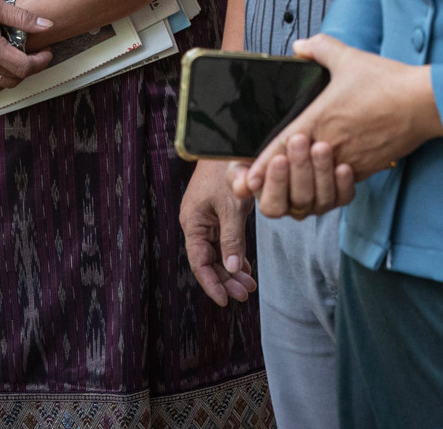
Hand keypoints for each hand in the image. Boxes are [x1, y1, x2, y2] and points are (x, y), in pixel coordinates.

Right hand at [180, 159, 257, 305]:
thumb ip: (232, 239)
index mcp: (193, 223)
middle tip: (245, 294)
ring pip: (218, 253)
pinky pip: (225, 240)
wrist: (229, 141)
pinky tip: (246, 267)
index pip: (200, 263)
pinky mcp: (219, 213)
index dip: (212, 284)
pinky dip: (235, 254)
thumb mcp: (231, 206)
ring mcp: (207, 218)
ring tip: (249, 285)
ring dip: (232, 269)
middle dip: (226, 280)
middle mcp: (197, 224)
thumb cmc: (226, 170)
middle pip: (209, 261)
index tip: (227, 301)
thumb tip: (231, 270)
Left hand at [231, 34, 440, 218]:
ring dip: (306, 184)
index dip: (262, 166)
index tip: (248, 179)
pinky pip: (342, 183)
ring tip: (296, 179)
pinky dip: (330, 183)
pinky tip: (326, 176)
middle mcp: (331, 143)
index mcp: (320, 118)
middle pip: (296, 175)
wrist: (424, 104)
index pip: (281, 148)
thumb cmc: (387, 81)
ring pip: (318, 186)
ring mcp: (350, 160)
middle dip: (280, 181)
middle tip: (265, 183)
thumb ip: (321, 48)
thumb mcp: (349, 56)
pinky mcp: (367, 168)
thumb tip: (300, 46)